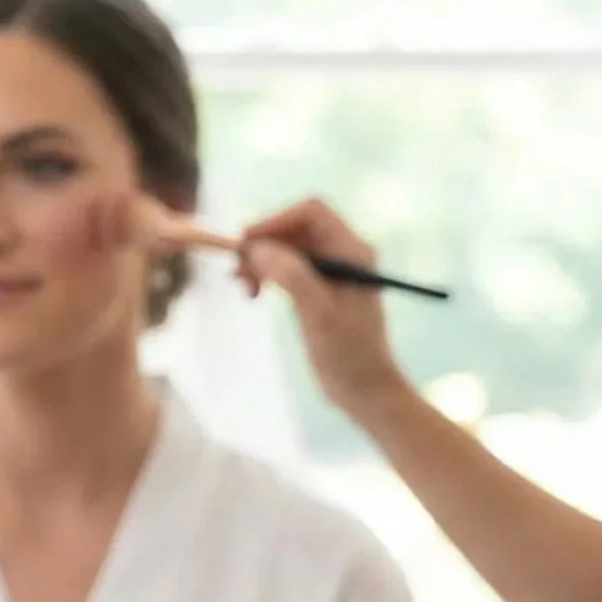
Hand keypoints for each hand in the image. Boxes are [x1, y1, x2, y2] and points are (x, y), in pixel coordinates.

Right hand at [237, 197, 410, 415]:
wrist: (364, 389)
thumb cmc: (347, 354)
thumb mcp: (318, 313)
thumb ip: (291, 275)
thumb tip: (257, 249)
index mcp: (352, 251)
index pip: (310, 212)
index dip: (276, 221)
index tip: (247, 245)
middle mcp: (344, 254)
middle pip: (295, 228)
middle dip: (263, 243)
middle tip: (237, 272)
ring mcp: (331, 272)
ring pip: (287, 248)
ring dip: (261, 261)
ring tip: (242, 285)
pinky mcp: (319, 290)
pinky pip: (287, 268)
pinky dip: (267, 275)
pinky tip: (253, 293)